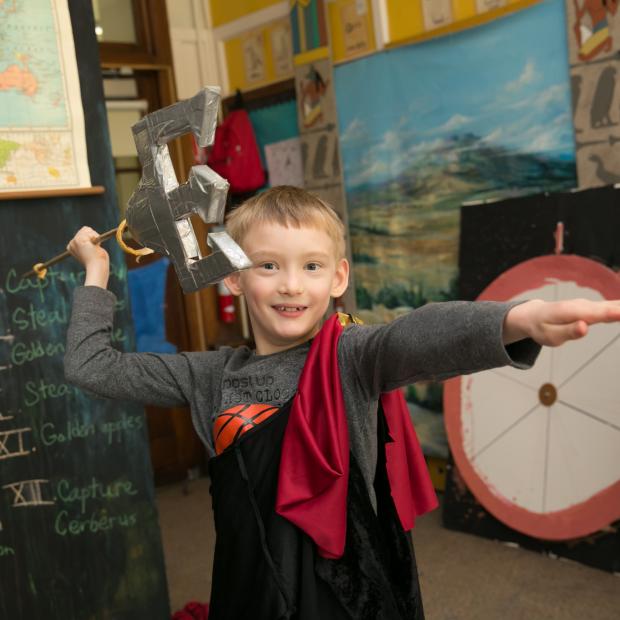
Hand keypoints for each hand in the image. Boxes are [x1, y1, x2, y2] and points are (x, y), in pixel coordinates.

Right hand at [67, 226, 109, 287]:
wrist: (97, 267)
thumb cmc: (98, 262)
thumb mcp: (93, 252)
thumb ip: (90, 245)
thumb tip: (94, 239)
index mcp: (73, 247)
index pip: (83, 233)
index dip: (92, 239)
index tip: (92, 249)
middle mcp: (71, 244)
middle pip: (85, 230)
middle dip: (93, 237)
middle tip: (94, 248)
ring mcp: (74, 241)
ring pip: (87, 229)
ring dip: (95, 237)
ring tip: (94, 248)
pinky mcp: (78, 240)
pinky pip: (89, 231)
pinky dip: (95, 236)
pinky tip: (93, 245)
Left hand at [504, 298, 619, 346]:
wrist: (534, 315)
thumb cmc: (541, 328)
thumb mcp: (549, 336)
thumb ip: (568, 332)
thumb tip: (585, 327)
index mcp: (573, 312)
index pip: (598, 314)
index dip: (615, 313)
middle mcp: (585, 305)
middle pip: (613, 308)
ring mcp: (591, 305)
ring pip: (617, 306)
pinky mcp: (595, 308)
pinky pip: (615, 308)